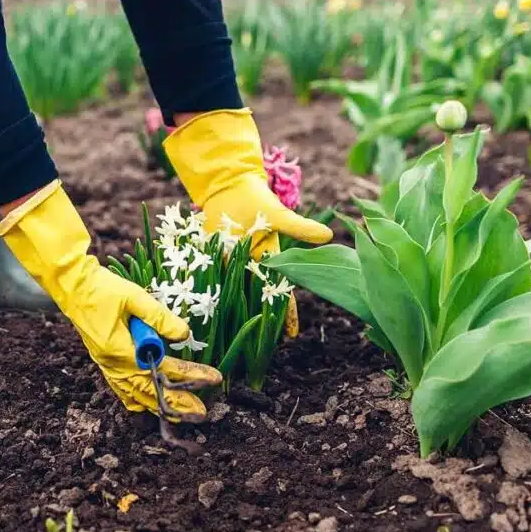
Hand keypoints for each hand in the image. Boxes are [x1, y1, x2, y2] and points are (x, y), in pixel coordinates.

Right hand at [0, 181, 221, 418]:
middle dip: (177, 403)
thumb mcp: (134, 296)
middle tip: (201, 413)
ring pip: (134, 394)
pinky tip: (144, 405)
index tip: (213, 379)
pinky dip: (134, 399)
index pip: (162, 368)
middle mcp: (112, 363)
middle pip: (149, 390)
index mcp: (120, 350)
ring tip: (178, 416)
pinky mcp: (102, 359)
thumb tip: (185, 334)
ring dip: (157, 405)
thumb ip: (159, 317)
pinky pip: (120, 387)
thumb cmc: (101, 288)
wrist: (71, 285)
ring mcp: (105, 364)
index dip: (190, 375)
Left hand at [164, 109, 332, 335]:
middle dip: (259, 320)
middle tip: (259, 345)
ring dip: (233, 311)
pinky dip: (207, 292)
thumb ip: (299, 228)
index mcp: (269, 259)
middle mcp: (250, 265)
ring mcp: (231, 262)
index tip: (290, 335)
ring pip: (234, 291)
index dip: (286, 313)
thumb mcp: (278, 215)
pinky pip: (210, 278)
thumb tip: (328, 236)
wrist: (228, 186)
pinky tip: (202, 312)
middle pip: (256, 297)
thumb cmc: (256, 199)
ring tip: (230, 337)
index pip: (281, 292)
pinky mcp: (212, 256)